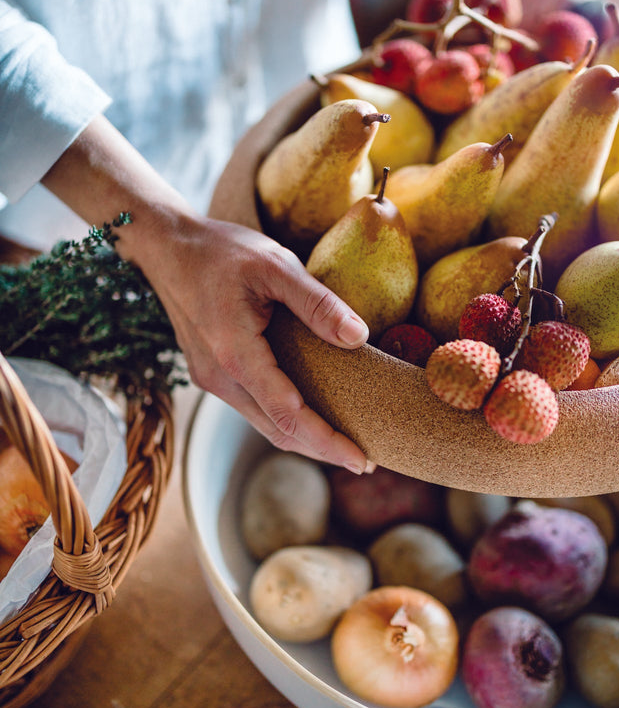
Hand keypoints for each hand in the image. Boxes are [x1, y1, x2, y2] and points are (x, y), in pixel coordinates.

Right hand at [138, 213, 374, 471]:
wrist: (164, 246)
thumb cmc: (220, 250)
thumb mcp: (276, 265)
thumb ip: (317, 302)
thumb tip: (359, 336)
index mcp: (235, 354)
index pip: (288, 415)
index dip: (327, 442)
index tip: (361, 460)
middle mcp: (219, 377)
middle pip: (277, 431)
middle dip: (321, 450)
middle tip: (365, 460)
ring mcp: (211, 378)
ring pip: (262, 423)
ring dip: (302, 437)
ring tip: (344, 442)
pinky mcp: (210, 373)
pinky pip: (251, 407)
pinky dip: (283, 418)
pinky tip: (309, 411)